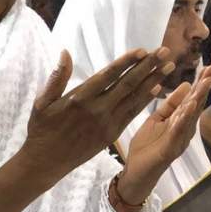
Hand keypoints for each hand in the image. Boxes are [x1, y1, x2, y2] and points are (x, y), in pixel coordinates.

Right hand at [21, 48, 172, 185]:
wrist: (46, 161)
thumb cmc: (42, 128)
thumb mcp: (42, 101)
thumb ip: (57, 77)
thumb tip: (65, 53)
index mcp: (80, 98)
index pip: (109, 76)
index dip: (127, 62)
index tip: (143, 50)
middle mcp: (97, 110)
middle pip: (128, 84)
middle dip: (148, 67)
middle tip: (164, 51)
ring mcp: (106, 123)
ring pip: (134, 98)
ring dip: (153, 81)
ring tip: (168, 66)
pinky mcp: (111, 134)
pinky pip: (132, 113)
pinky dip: (145, 100)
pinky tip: (158, 89)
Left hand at [116, 65, 210, 203]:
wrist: (136, 171)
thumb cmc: (146, 146)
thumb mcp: (157, 119)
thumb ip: (170, 104)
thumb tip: (186, 84)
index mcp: (180, 120)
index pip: (192, 98)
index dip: (200, 82)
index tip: (209, 66)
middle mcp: (184, 129)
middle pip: (196, 104)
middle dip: (204, 86)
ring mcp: (179, 138)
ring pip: (191, 116)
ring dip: (198, 98)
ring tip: (206, 82)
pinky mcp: (170, 148)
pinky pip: (178, 131)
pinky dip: (185, 118)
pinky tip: (190, 106)